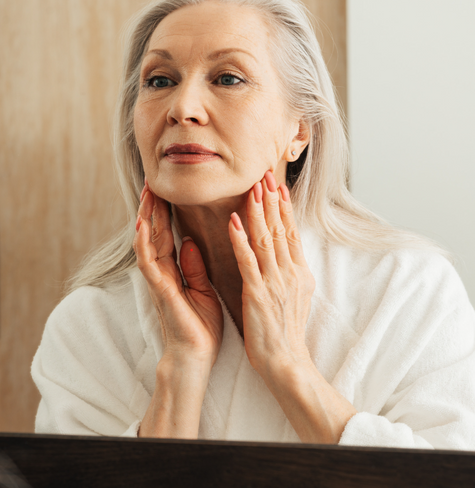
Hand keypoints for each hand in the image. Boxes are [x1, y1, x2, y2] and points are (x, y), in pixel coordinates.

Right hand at [133, 180, 223, 368]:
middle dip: (154, 207)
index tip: (166, 191)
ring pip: (148, 242)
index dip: (166, 213)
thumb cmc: (200, 327)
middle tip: (152, 181)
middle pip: (155, 233)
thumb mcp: (203, 291)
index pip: (168, 235)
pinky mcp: (160, 290)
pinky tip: (143, 224)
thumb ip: (194, 267)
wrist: (196, 357)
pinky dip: (145, 242)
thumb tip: (191, 242)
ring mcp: (158, 280)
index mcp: (175, 271)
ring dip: (147, 217)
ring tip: (147, 193)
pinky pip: (148, 262)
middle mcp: (163, 272)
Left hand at [228, 170, 315, 376]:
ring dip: (258, 212)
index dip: (283, 207)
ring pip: (265, 239)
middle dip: (271, 200)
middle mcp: (290, 272)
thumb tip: (288, 250)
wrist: (286, 361)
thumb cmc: (287, 330)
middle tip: (265, 174)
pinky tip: (235, 221)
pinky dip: (241, 239)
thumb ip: (291, 270)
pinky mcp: (257, 293)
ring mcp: (275, 282)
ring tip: (252, 188)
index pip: (290, 232)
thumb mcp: (297, 295)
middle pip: (280, 229)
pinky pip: (248, 261)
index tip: (277, 185)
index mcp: (299, 272)